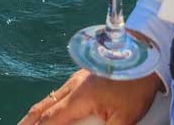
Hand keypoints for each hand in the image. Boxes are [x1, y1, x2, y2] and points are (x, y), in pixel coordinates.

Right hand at [17, 66, 161, 124]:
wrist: (144, 55)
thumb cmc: (135, 85)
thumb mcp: (123, 119)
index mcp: (79, 97)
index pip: (51, 119)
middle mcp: (74, 86)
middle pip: (45, 106)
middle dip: (29, 121)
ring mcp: (78, 79)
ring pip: (52, 97)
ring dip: (39, 112)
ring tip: (30, 123)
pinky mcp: (85, 77)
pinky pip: (61, 92)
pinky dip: (50, 104)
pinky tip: (53, 110)